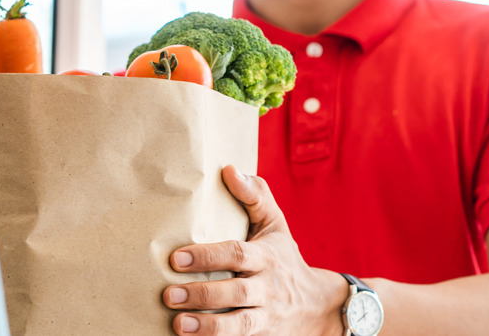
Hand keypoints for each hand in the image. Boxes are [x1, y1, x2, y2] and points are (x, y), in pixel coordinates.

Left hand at [163, 166, 347, 334]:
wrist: (320, 306)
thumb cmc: (284, 257)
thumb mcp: (275, 225)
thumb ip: (254, 196)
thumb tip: (228, 169)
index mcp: (267, 256)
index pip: (237, 254)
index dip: (207, 257)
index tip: (175, 258)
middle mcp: (268, 288)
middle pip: (236, 292)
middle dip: (202, 294)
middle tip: (168, 294)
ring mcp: (267, 316)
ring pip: (240, 325)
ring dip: (208, 327)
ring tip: (178, 325)